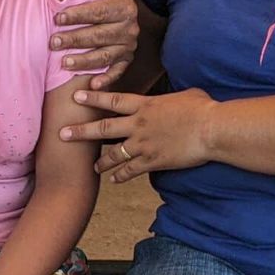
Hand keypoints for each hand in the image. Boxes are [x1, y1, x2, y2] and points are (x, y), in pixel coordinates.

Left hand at [51, 0, 139, 88]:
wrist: (127, 13)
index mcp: (125, 7)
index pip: (99, 11)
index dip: (78, 15)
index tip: (57, 17)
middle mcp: (129, 28)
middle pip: (99, 35)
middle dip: (75, 39)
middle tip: (52, 42)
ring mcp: (128, 47)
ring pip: (105, 56)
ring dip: (84, 61)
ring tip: (63, 64)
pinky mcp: (126, 61)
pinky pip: (117, 72)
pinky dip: (105, 79)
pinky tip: (90, 85)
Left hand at [61, 88, 217, 182]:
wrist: (212, 129)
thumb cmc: (202, 108)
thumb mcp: (183, 95)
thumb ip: (167, 98)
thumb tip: (170, 98)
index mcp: (145, 105)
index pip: (112, 101)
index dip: (93, 98)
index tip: (76, 96)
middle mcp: (139, 125)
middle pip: (103, 129)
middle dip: (81, 132)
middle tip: (63, 134)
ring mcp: (144, 144)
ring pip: (114, 154)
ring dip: (100, 161)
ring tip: (91, 167)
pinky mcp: (153, 161)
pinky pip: (131, 171)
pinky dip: (120, 176)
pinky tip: (113, 180)